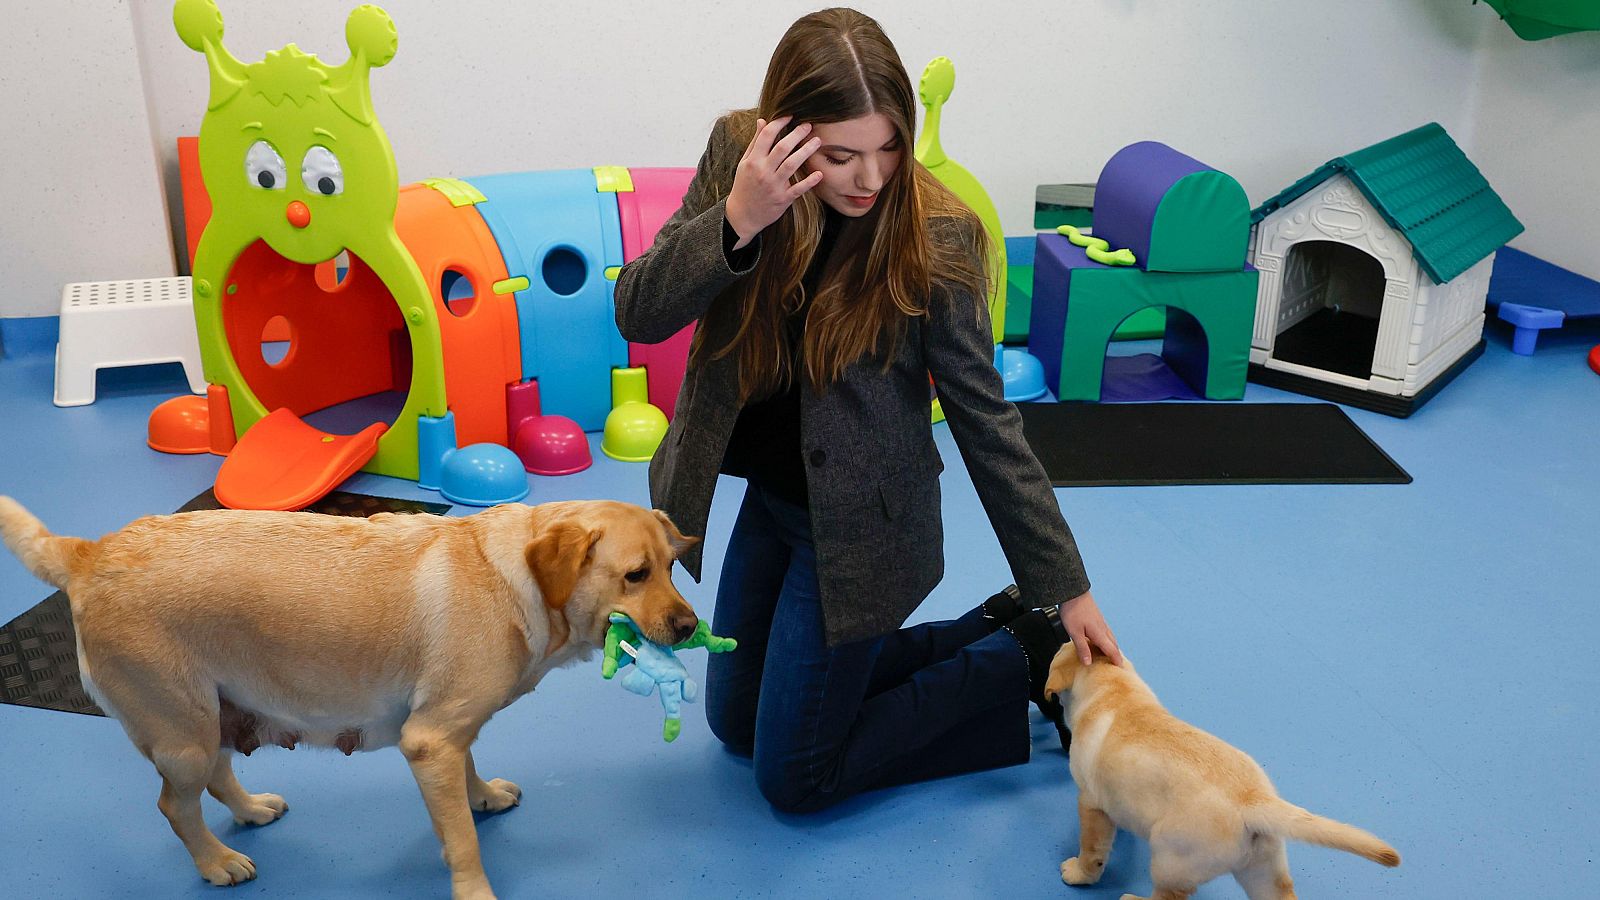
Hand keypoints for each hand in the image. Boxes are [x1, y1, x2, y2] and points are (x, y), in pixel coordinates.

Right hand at [725, 115, 824, 247]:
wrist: (742, 215)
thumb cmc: (744, 186)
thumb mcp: (744, 163)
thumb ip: (755, 142)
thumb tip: (762, 121)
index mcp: (753, 161)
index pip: (767, 136)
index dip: (779, 123)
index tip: (790, 116)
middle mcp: (763, 172)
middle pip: (782, 148)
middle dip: (797, 134)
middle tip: (809, 125)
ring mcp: (774, 186)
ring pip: (792, 164)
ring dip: (806, 151)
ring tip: (817, 141)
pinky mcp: (782, 199)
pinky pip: (798, 189)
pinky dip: (809, 181)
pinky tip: (819, 173)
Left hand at [1059, 591, 1122, 665]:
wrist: (1073, 592)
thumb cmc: (1073, 611)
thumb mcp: (1075, 632)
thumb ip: (1082, 648)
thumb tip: (1089, 663)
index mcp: (1099, 634)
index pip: (1111, 650)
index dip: (1116, 660)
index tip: (1120, 669)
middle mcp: (1103, 628)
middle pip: (1113, 644)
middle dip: (1116, 655)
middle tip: (1117, 665)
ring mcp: (1100, 622)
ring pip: (1110, 638)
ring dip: (1112, 647)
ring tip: (1110, 655)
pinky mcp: (1097, 618)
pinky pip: (1105, 632)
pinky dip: (1107, 640)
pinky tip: (1101, 640)